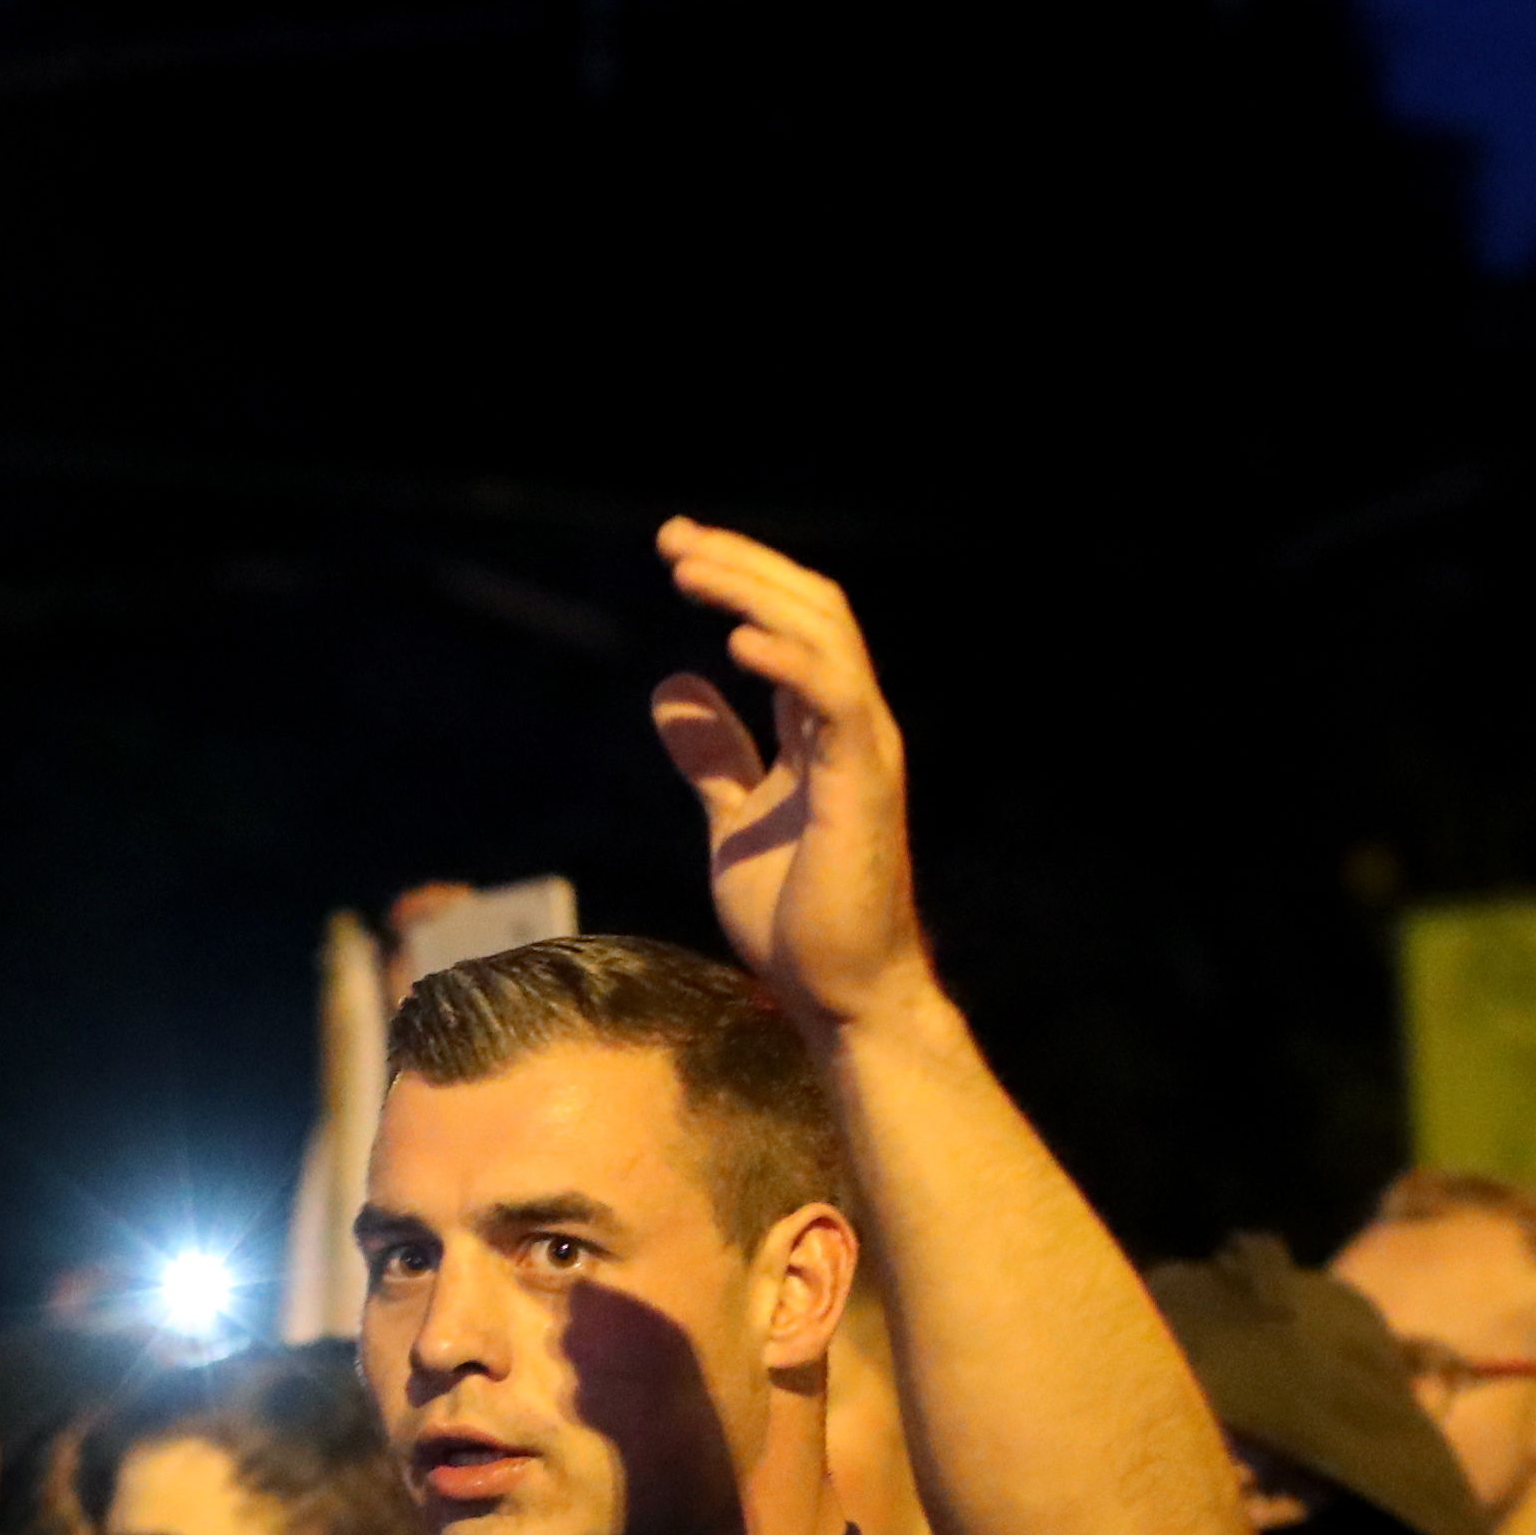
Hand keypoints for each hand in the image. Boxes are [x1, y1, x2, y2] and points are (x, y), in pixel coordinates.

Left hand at [649, 519, 926, 1030]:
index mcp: (824, 728)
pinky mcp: (861, 788)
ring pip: (825, 635)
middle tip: (672, 538)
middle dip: (742, 563)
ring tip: (690, 571)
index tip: (678, 550)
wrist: (840, 996)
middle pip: (811, 608)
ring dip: (755, 593)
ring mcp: (863, 752)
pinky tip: (736, 646)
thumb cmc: (798, 919)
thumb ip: (713, 756)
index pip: (793, 623)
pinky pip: (834, 702)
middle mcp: (853, 726)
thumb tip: (672, 684)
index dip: (741, 578)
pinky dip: (789, 664)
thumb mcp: (733, 819)